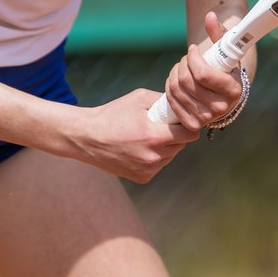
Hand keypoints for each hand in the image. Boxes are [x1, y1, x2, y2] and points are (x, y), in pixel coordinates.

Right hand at [70, 89, 199, 183]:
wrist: (87, 137)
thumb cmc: (112, 115)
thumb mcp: (138, 98)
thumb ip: (163, 101)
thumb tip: (182, 104)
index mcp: (153, 136)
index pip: (189, 134)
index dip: (189, 125)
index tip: (183, 120)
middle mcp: (153, 156)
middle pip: (181, 145)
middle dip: (176, 134)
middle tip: (161, 126)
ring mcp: (147, 170)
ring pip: (171, 156)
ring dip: (166, 146)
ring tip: (147, 136)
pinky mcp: (142, 178)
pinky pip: (159, 165)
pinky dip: (155, 157)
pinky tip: (140, 148)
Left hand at [162, 12, 243, 132]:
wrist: (223, 93)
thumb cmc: (224, 66)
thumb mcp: (226, 49)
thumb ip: (219, 32)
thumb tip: (210, 16)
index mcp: (234, 90)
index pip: (203, 74)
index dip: (192, 58)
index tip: (193, 49)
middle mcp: (222, 108)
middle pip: (187, 82)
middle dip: (182, 64)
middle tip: (186, 58)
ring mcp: (206, 118)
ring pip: (177, 89)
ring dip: (174, 73)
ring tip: (181, 67)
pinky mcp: (193, 124)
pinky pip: (172, 101)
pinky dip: (169, 87)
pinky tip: (176, 80)